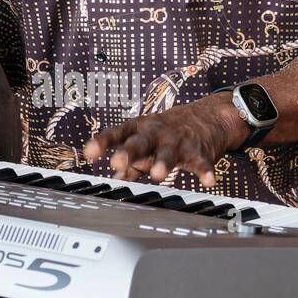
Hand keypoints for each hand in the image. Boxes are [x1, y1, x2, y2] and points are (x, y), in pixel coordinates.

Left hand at [83, 94, 246, 185]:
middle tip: (118, 161)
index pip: (117, 134)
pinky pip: (201, 162)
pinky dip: (204, 171)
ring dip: (163, 162)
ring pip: (168, 152)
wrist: (208, 116)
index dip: (102, 142)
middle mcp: (156, 133)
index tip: (89, 153)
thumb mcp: (146, 142)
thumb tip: (114, 179)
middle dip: (129, 151)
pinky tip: (207, 181)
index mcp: (139, 130)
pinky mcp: (198, 150)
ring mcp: (177, 140)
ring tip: (157, 174)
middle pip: (140, 141)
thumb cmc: (168, 132)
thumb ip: (131, 164)